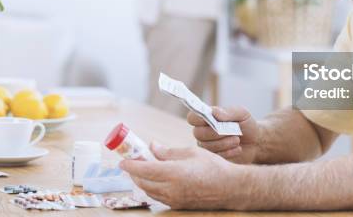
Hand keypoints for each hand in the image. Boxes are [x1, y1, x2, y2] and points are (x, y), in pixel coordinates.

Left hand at [119, 142, 240, 209]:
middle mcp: (171, 189)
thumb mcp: (191, 153)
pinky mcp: (178, 205)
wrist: (230, 188)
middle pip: (143, 182)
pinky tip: (156, 179)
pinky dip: (152, 187)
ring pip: (149, 191)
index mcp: (174, 173)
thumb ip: (168, 152)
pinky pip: (158, 197)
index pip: (144, 170)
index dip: (131, 165)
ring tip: (143, 168)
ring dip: (142, 180)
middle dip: (134, 173)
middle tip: (133, 161)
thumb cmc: (213, 166)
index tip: (122, 161)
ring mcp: (174, 200)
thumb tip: (152, 147)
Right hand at [187, 106, 259, 163]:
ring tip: (237, 140)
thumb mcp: (241, 114)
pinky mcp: (213, 159)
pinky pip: (215, 157)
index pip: (192, 118)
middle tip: (232, 131)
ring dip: (224, 143)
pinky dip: (228, 152)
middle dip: (215, 133)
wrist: (256, 142)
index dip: (197, 118)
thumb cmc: (246, 124)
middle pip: (198, 133)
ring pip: (207, 146)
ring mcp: (207, 146)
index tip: (210, 119)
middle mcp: (203, 132)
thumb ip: (228, 112)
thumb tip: (213, 112)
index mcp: (206, 118)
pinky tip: (238, 148)